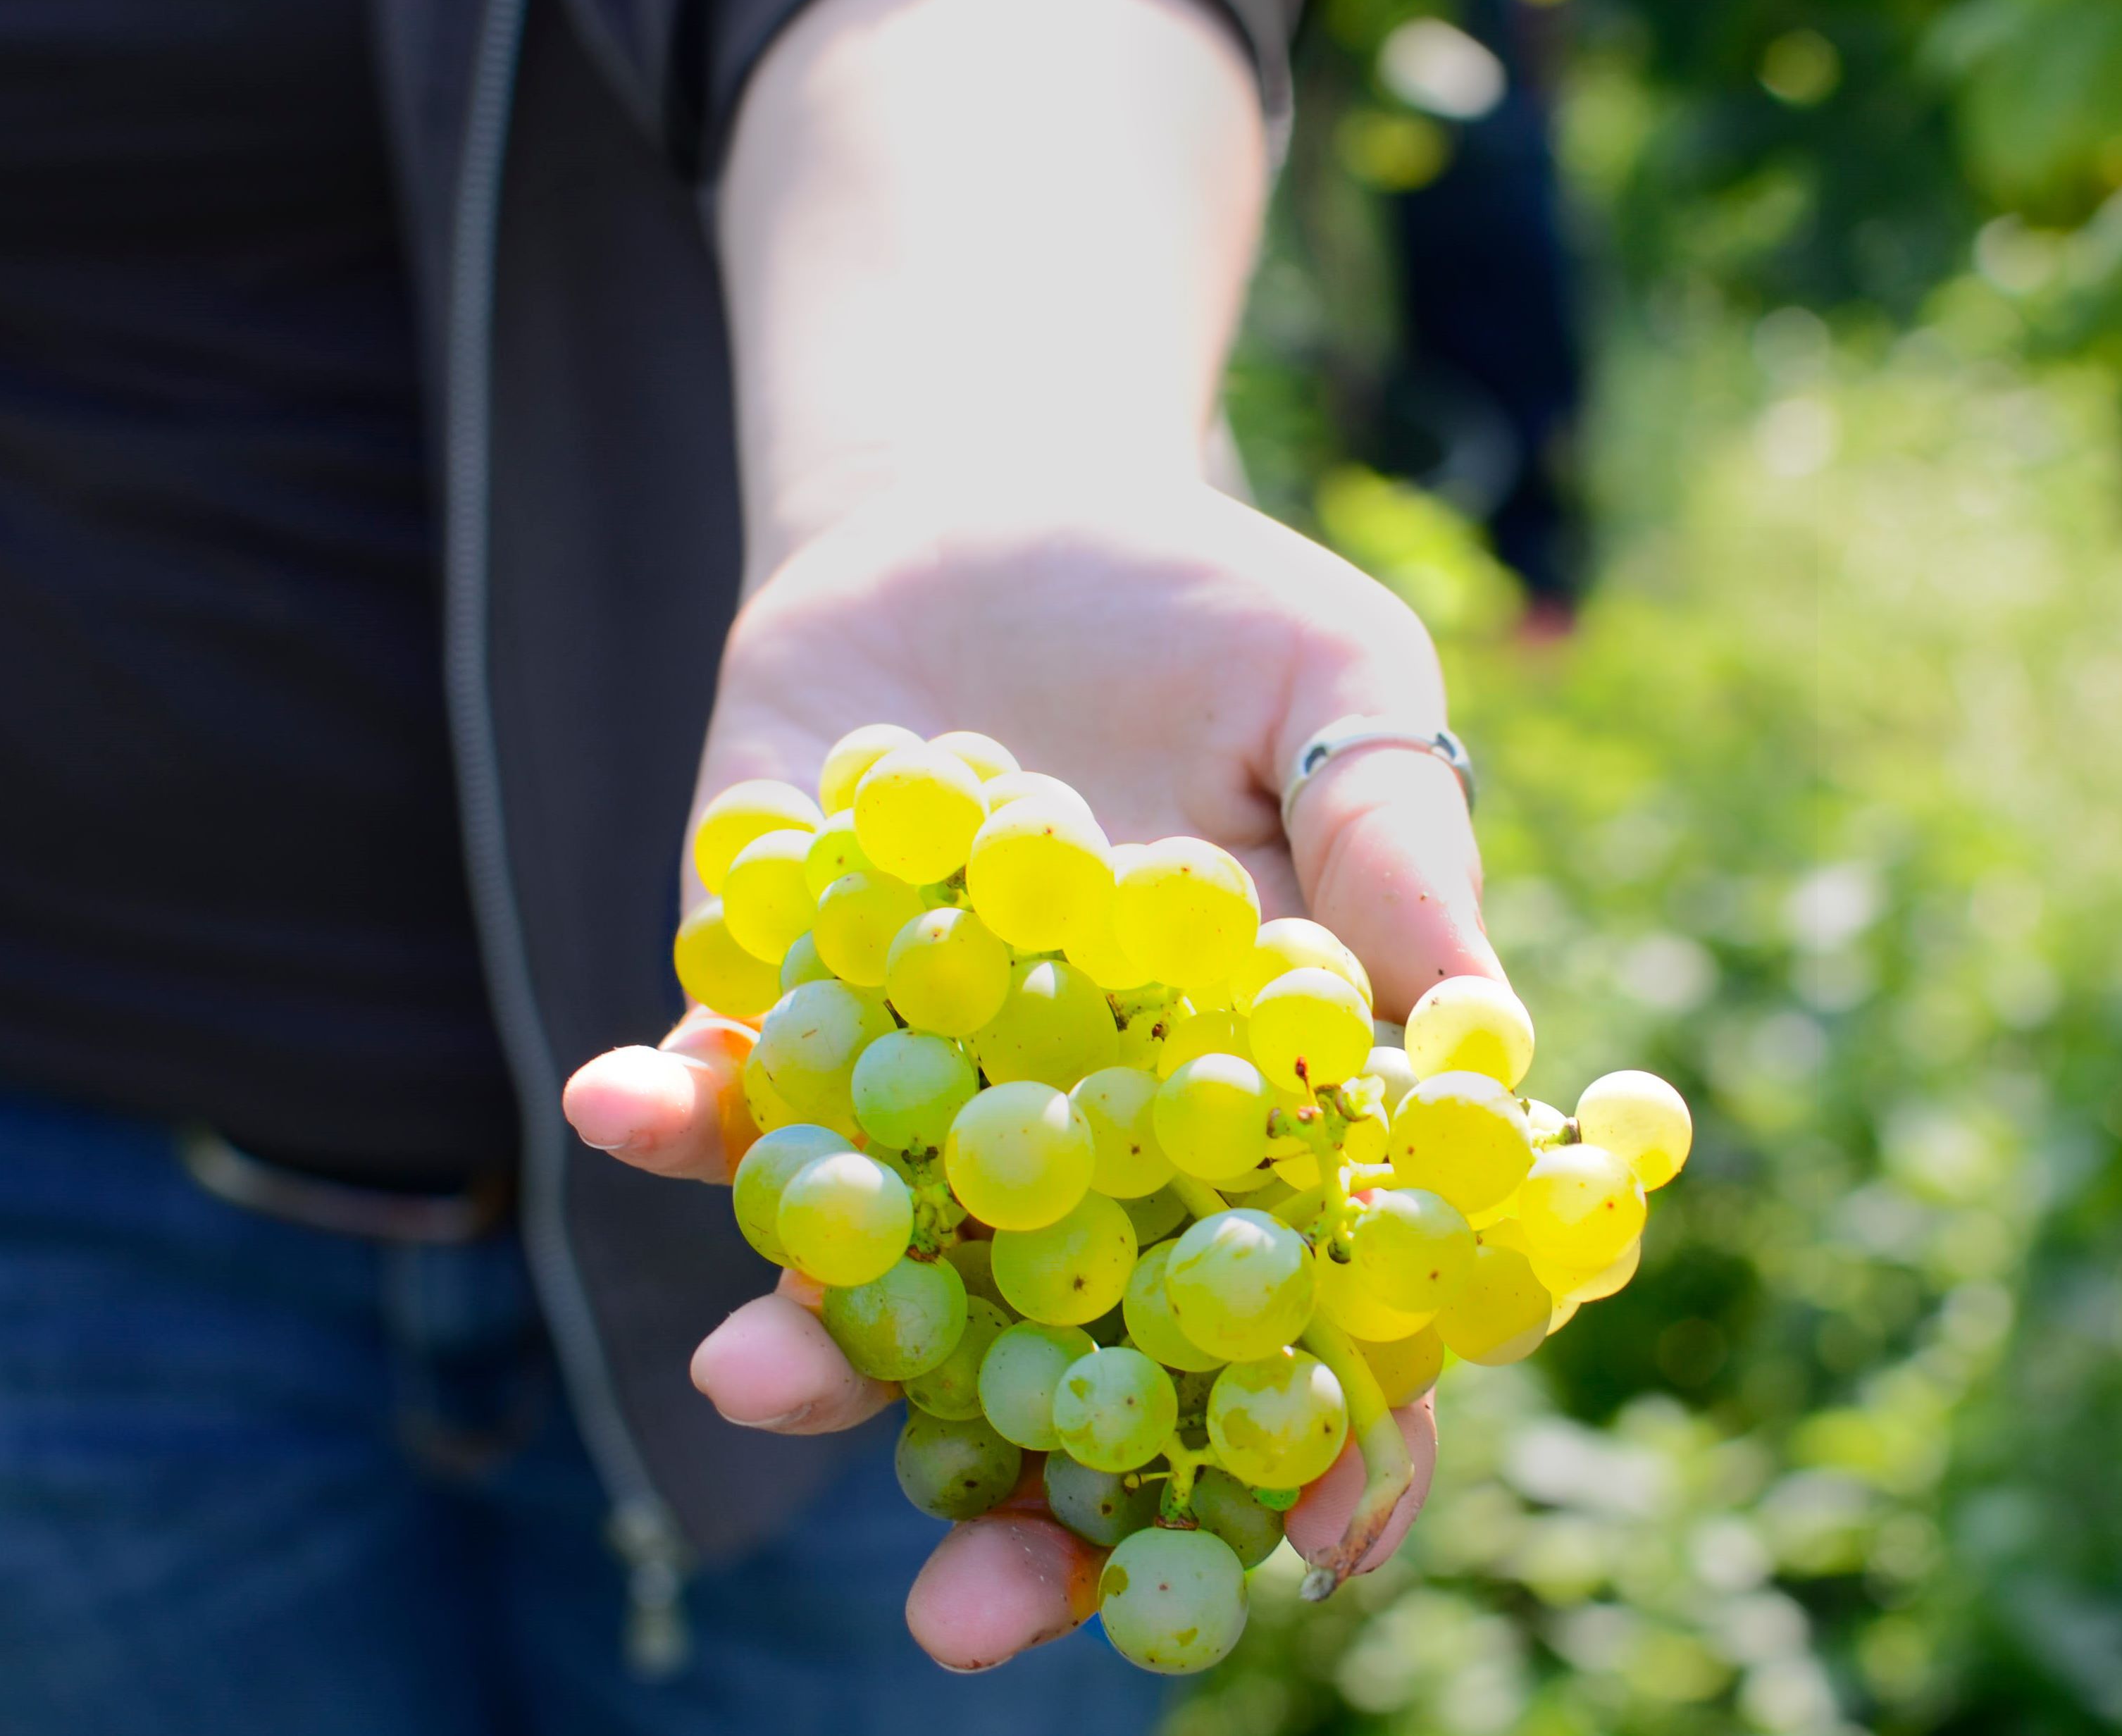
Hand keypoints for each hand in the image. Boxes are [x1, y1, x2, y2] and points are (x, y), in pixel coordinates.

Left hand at [564, 481, 1486, 1667]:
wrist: (994, 500)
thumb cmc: (1207, 607)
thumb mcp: (1335, 692)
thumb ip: (1395, 856)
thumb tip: (1491, 1041)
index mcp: (1244, 1117)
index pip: (1301, 1329)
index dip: (1319, 1454)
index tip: (1310, 1550)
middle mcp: (1076, 1150)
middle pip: (1070, 1381)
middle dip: (1021, 1517)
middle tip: (969, 1622)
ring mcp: (918, 1095)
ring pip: (874, 1281)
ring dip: (807, 1347)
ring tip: (753, 1376)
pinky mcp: (774, 1004)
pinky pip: (718, 1094)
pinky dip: (666, 1107)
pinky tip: (630, 1101)